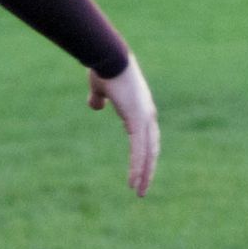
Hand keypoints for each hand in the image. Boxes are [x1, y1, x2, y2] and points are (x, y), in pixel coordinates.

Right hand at [88, 54, 157, 196]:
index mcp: (142, 109)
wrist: (108, 56)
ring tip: (139, 192)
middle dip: (148, 170)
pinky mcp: (138, 120)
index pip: (148, 139)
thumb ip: (99, 98)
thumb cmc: (104, 68)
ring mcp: (145, 118)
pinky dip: (137, 167)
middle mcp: (148, 116)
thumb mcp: (100, 87)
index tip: (142, 170)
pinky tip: (133, 181)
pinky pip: (139, 150)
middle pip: (151, 150)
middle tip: (143, 188)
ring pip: (147, 154)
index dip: (145, 155)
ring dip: (144, 175)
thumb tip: (95, 106)